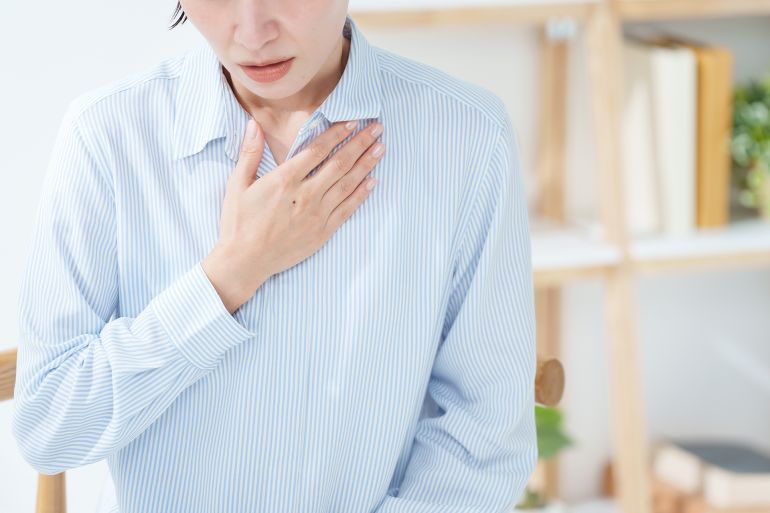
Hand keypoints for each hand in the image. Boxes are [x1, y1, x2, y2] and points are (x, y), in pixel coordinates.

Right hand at [202, 117, 385, 313]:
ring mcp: (316, 214)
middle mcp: (305, 195)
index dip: (337, 134)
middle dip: (360, 143)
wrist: (245, 262)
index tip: (353, 122)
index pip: (318, 150)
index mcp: (284, 180)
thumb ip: (250, 153)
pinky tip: (373, 181)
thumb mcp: (238, 185)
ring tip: (381, 149)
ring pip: (347, 184)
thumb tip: (253, 124)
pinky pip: (347, 209)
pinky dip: (362, 194)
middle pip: (339, 163)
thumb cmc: (239, 223)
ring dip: (366, 164)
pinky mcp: (323, 232)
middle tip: (377, 129)